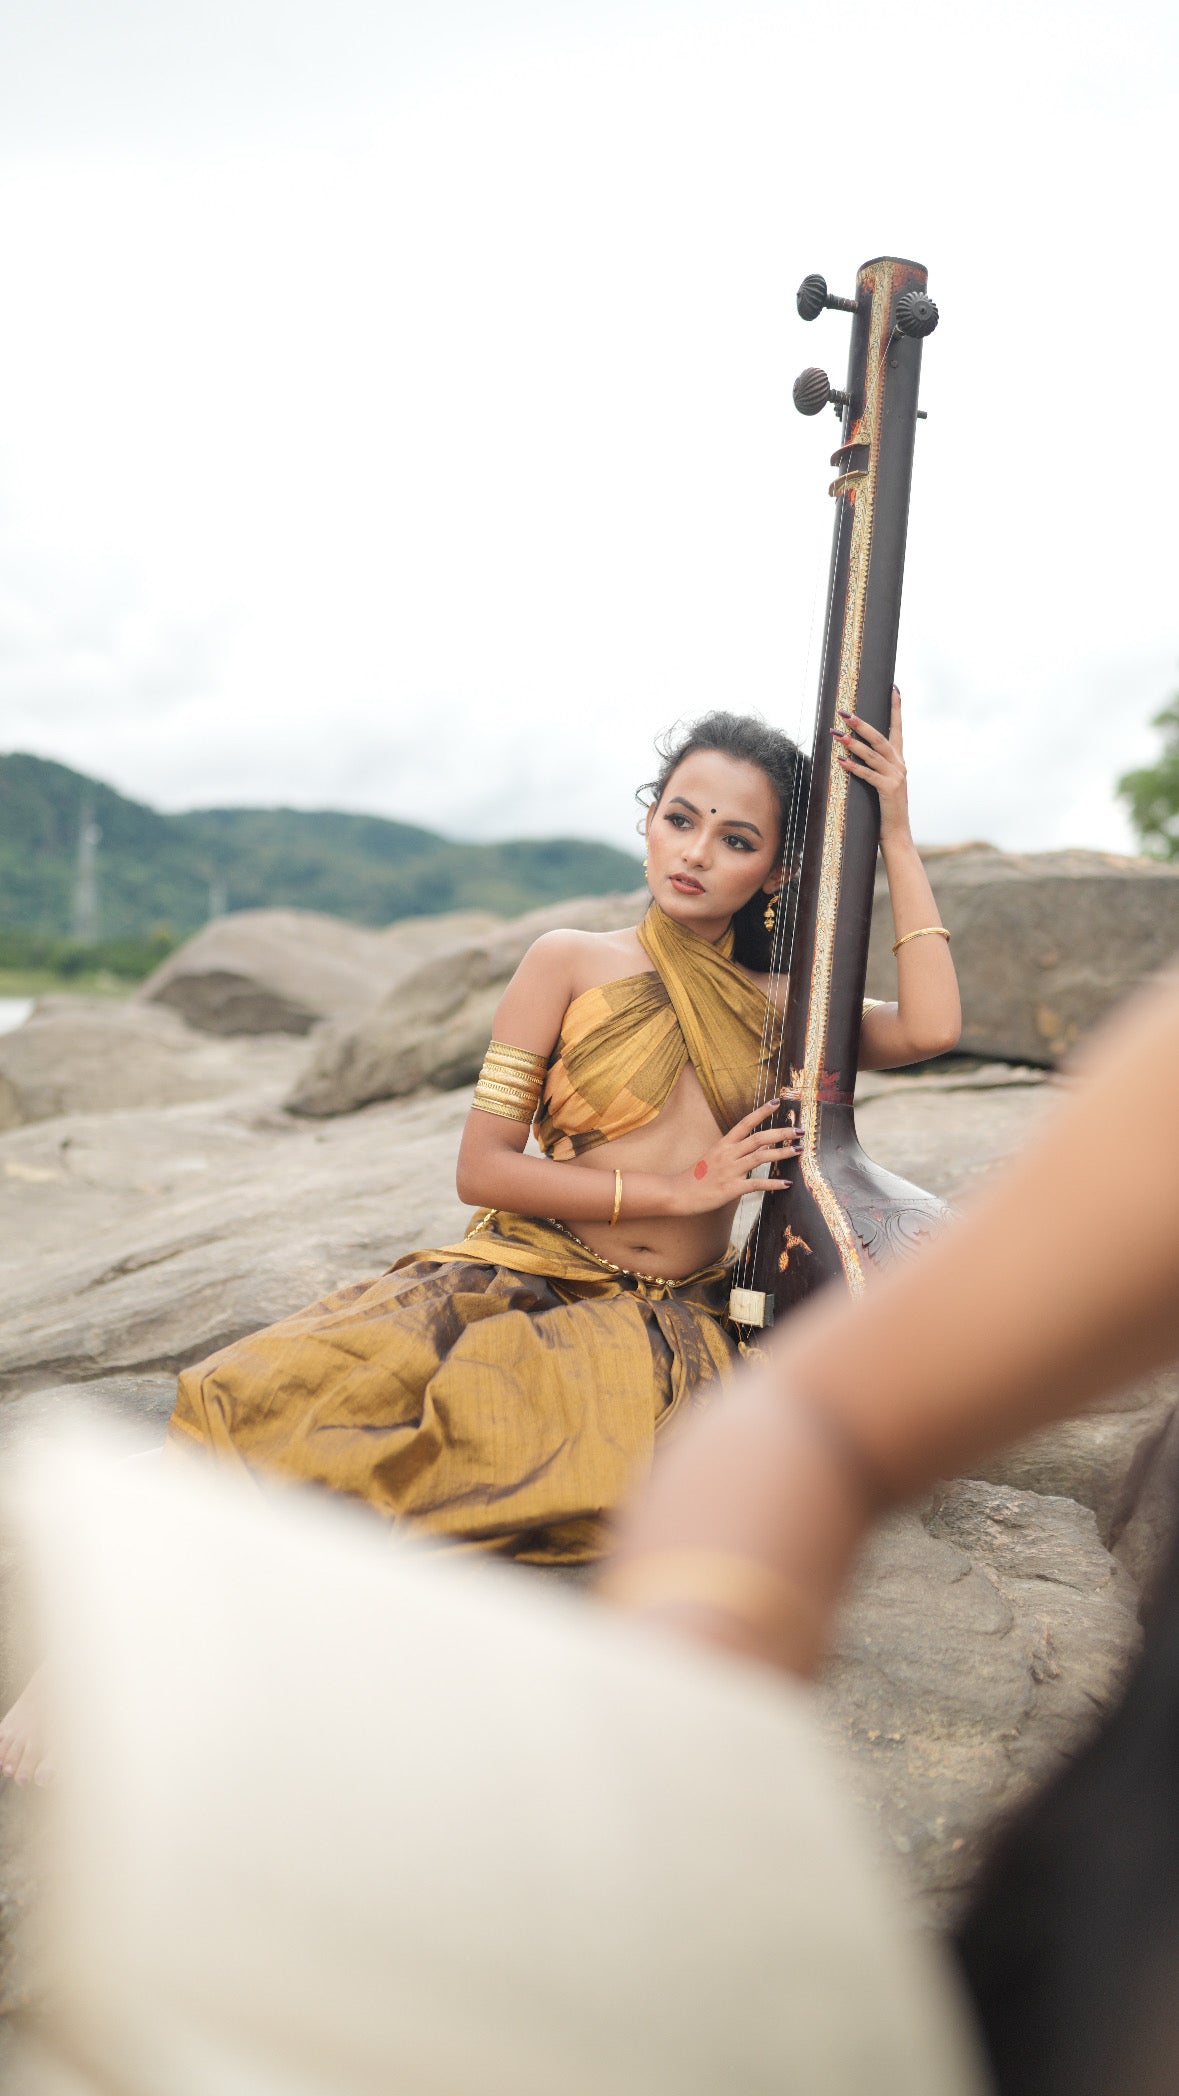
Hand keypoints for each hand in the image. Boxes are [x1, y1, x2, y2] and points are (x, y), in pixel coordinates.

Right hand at [672, 1097, 803, 1214]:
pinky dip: (773, 1184)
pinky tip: (786, 1184)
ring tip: (798, 1150)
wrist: (677, 1193)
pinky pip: (756, 1184)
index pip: (745, 1123)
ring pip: (760, 1157)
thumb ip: (733, 1153)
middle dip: (781, 1133)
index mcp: (723, 1144)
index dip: (762, 1112)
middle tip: (799, 1130)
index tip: (777, 1102)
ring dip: (782, 1152)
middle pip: (758, 1138)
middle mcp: (728, 1154)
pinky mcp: (731, 1188)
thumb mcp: (713, 1158)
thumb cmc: (696, 1176)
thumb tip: (755, 1150)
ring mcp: (730, 1170)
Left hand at [832, 685, 909, 841]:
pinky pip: (868, 775)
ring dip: (853, 743)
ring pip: (873, 754)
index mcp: (899, 761)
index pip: (897, 729)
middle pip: (880, 737)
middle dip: (861, 724)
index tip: (893, 689)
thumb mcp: (882, 784)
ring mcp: (896, 777)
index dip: (895, 709)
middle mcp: (900, 765)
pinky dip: (854, 767)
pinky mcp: (889, 790)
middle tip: (844, 712)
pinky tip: (841, 760)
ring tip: (837, 733)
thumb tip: (854, 753)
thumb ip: (875, 768)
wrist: (896, 834)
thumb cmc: (884, 810)